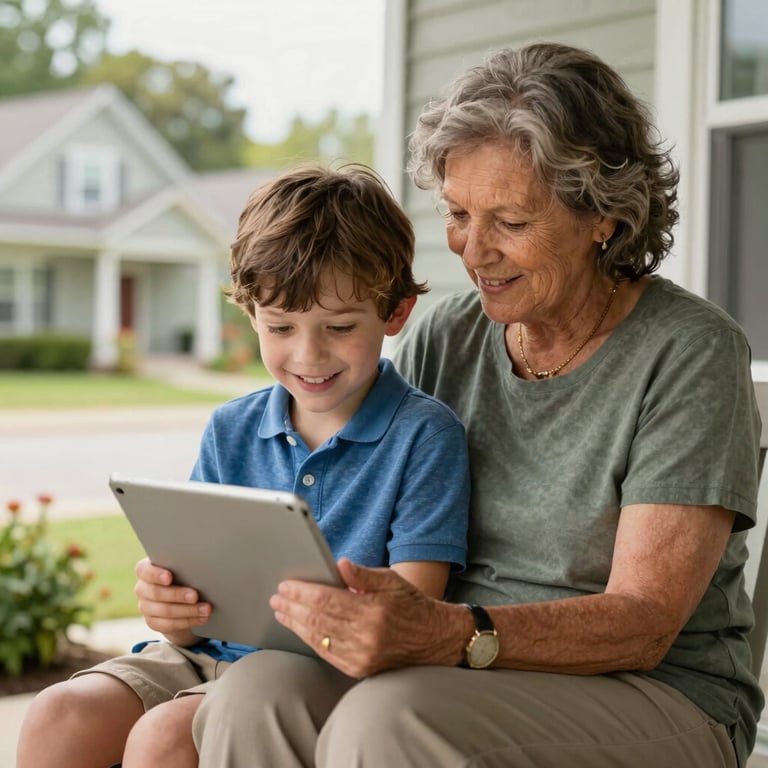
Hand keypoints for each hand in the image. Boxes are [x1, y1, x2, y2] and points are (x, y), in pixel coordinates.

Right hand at [134, 557, 211, 645]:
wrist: (182, 598)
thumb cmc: (184, 575)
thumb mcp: (183, 568)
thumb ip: (185, 566)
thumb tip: (204, 565)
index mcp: (146, 570)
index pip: (144, 570)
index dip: (156, 574)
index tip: (169, 577)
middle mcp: (142, 588)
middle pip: (156, 593)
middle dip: (178, 595)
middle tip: (196, 596)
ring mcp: (146, 607)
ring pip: (165, 611)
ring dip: (188, 610)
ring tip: (206, 609)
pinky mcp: (153, 622)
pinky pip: (169, 624)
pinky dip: (188, 621)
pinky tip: (201, 618)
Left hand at [269, 558, 465, 676]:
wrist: (434, 638)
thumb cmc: (411, 604)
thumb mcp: (392, 580)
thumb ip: (364, 574)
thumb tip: (340, 564)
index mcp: (373, 611)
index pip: (327, 601)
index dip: (303, 593)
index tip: (286, 586)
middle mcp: (366, 637)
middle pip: (318, 620)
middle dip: (293, 607)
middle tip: (277, 598)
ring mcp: (362, 656)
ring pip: (318, 639)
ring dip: (296, 624)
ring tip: (282, 612)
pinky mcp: (359, 669)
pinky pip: (327, 654)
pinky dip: (309, 640)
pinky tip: (299, 629)